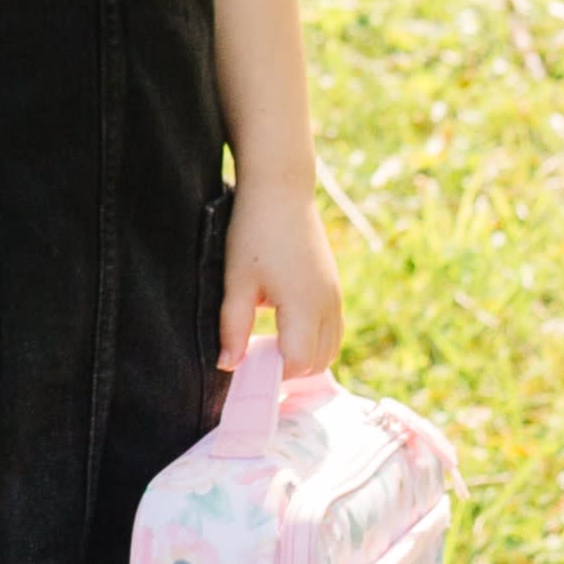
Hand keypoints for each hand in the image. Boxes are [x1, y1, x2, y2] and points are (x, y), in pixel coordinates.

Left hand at [218, 177, 343, 376]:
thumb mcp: (237, 282)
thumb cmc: (254, 234)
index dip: (273, 372)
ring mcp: (334, 296)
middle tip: (257, 357)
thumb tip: (228, 366)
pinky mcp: (334, 288)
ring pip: (331, 348)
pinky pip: (333, 329)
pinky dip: (315, 340)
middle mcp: (327, 305)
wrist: (281, 191)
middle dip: (289, 369)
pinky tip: (285, 327)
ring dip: (305, 356)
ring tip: (271, 344)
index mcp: (304, 306)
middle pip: (319, 362)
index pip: (298, 362)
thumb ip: (233, 328)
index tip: (248, 365)